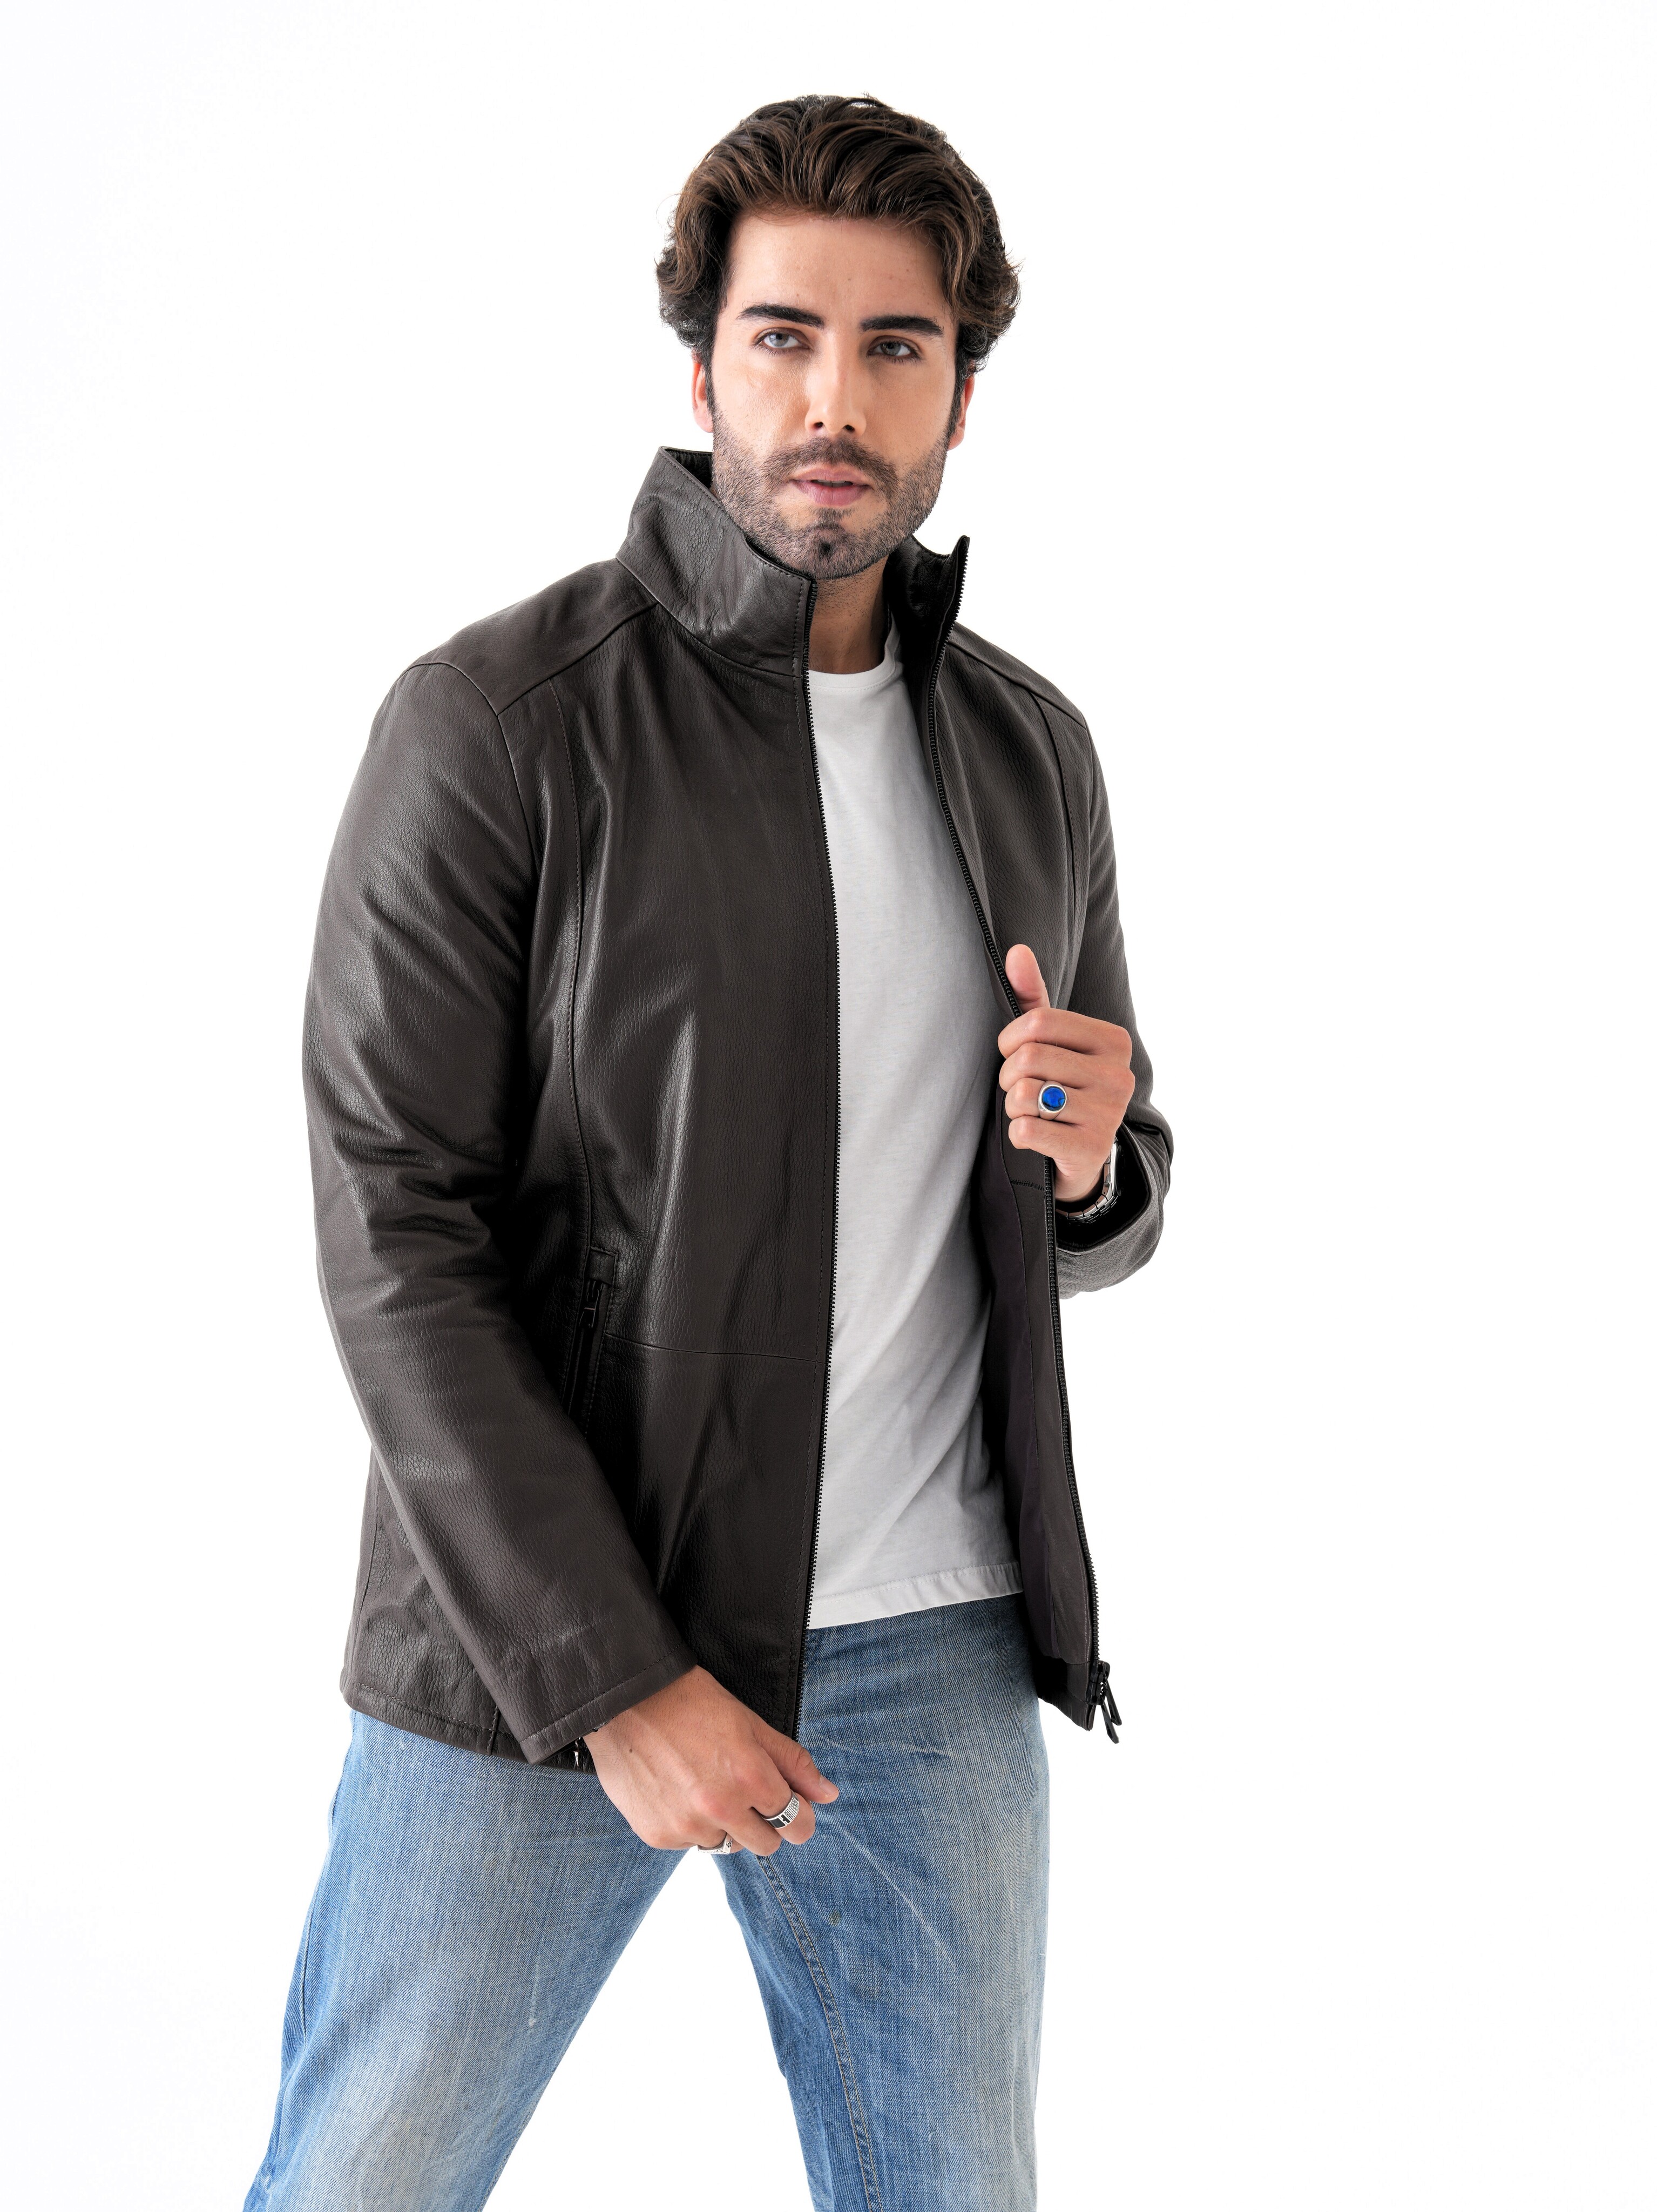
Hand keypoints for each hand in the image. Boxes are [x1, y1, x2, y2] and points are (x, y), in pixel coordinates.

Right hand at [583, 1666, 838, 1854]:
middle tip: (743, 1791)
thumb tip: (828, 1795)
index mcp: (751, 1778)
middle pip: (766, 1845)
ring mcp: (686, 1826)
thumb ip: (793, 1763)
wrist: (626, 1699)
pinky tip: (677, 1789)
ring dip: (723, 1824)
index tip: (790, 1806)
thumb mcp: (752, 1724)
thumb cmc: (692, 1703)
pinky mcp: (658, 1835)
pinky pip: (689, 1843)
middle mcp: (720, 1809)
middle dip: (763, 1822)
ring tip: (702, 1783)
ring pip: (725, 1844)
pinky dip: (689, 1824)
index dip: (798, 1814)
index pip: (797, 1825)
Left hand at [998, 943, 1134, 1203]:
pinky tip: (1036, 1136)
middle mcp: (1119, 1075)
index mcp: (1114, 1040)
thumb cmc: (1063, 1087)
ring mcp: (1109, 1114)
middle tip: (1020, 1088)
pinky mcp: (1091, 1149)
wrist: (1082, 1156)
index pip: (1038, 1023)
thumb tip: (1016, 950)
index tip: (1013, 1054)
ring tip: (1031, 1112)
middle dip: (1008, 1076)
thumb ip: (1033, 997)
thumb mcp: (1052, 1042)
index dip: (1010, 1040)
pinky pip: (1026, 1131)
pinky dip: (1018, 1135)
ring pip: (1023, 1095)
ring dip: (1013, 1107)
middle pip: (1028, 1059)